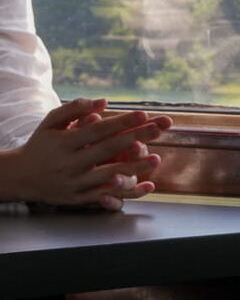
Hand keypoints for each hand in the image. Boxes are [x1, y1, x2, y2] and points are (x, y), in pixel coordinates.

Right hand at [3, 98, 171, 207]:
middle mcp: (70, 163)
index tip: (143, 114)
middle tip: (158, 128)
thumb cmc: (41, 143)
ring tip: (156, 159)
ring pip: (108, 175)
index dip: (121, 122)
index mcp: (65, 142)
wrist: (20, 176)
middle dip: (136, 138)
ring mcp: (75, 183)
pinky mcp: (79, 198)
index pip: (98, 130)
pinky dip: (126, 192)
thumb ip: (75, 108)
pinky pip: (106, 197)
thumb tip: (104, 101)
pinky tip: (145, 186)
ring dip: (134, 167)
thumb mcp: (51, 121)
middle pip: (107, 150)